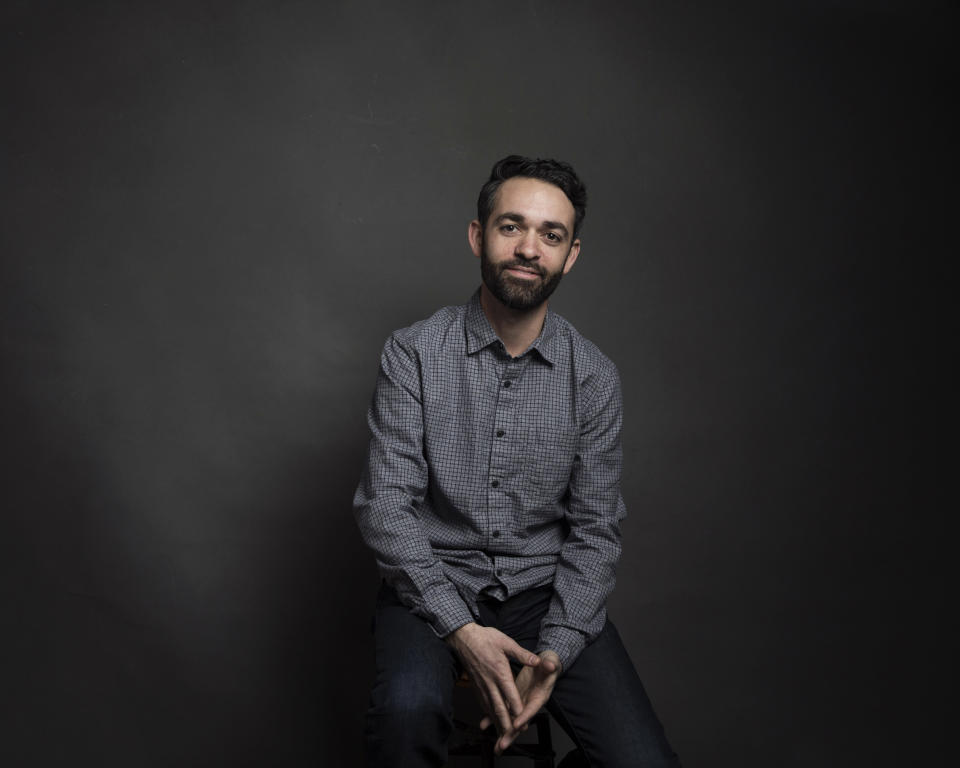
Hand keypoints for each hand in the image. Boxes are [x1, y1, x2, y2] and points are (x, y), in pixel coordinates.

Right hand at [446, 623, 540, 740]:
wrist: (464, 638)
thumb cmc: (485, 638)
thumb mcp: (506, 642)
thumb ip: (522, 654)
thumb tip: (537, 661)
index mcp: (500, 672)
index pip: (510, 694)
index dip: (516, 709)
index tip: (522, 721)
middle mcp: (490, 682)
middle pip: (498, 706)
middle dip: (505, 723)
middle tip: (511, 736)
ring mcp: (482, 685)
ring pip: (489, 707)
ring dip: (496, 722)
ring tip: (502, 734)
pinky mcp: (476, 685)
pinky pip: (483, 702)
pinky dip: (488, 714)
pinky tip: (491, 719)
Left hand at [481, 650, 561, 754]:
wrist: (544, 665)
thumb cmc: (547, 665)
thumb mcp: (549, 664)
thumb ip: (549, 666)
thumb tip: (552, 666)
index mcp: (539, 697)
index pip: (531, 709)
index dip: (524, 717)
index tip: (516, 725)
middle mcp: (529, 704)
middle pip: (520, 722)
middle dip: (511, 734)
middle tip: (502, 745)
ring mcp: (521, 703)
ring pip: (511, 721)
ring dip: (502, 733)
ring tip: (495, 746)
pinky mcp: (513, 700)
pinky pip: (503, 711)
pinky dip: (493, 718)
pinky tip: (484, 725)